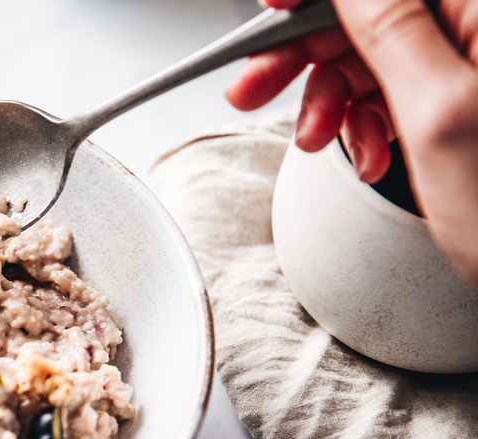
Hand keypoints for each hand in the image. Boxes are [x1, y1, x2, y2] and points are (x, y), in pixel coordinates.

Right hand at [226, 0, 477, 285]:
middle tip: (252, 88)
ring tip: (317, 143)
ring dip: (334, 98)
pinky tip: (368, 154)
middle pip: (374, 11)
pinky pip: (400, 88)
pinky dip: (368, 121)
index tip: (265, 8)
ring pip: (378, 52)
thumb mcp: (438, 113)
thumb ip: (389, 26)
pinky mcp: (470, 99)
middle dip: (309, 51)